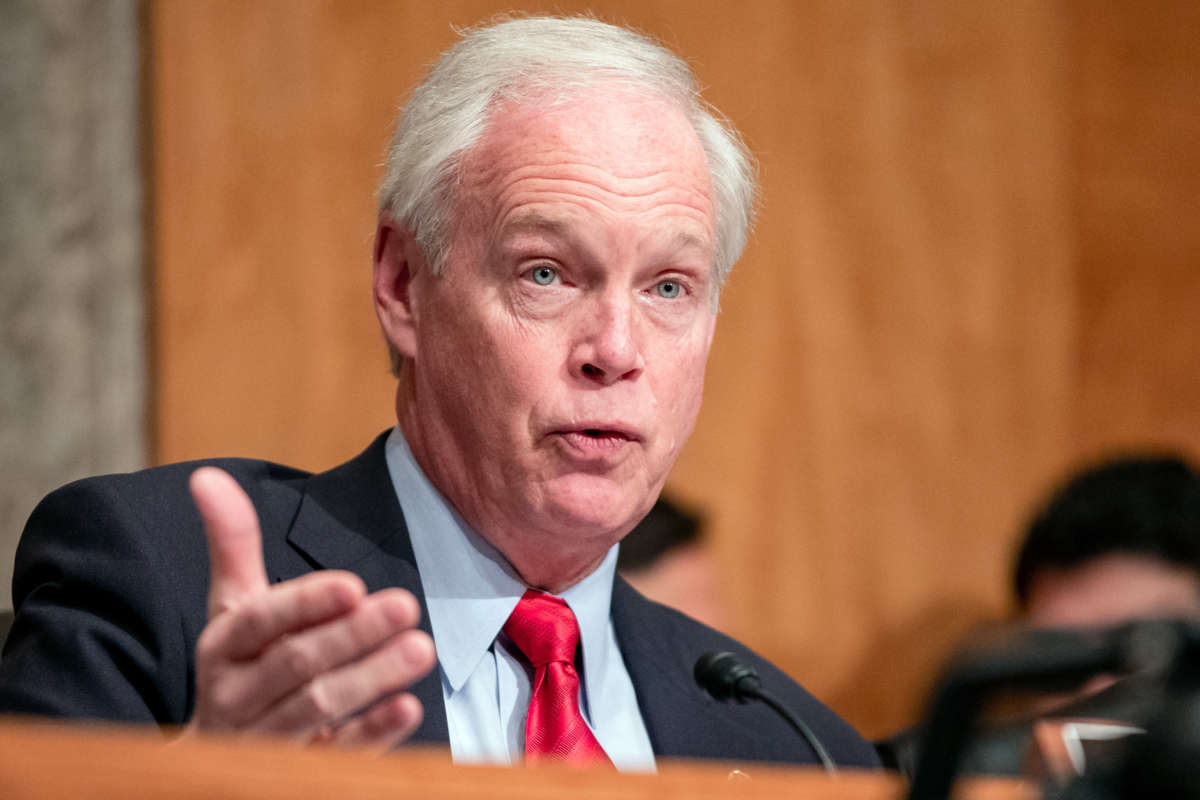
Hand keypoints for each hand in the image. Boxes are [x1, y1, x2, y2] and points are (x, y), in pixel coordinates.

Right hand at [183, 467, 435, 749]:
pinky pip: (337, 757)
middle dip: (352, 635)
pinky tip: (408, 709)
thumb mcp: (230, 608)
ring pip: (319, 708)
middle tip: (406, 605)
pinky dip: (372, 734)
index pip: (258, 622)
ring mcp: (267, 741)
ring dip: (371, 678)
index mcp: (222, 648)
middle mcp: (237, 697)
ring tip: (421, 648)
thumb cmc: (238, 668)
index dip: (304, 604)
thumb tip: (207, 474)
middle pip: (296, 664)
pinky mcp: (299, 773)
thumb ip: (231, 545)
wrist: (207, 767)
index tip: (352, 583)